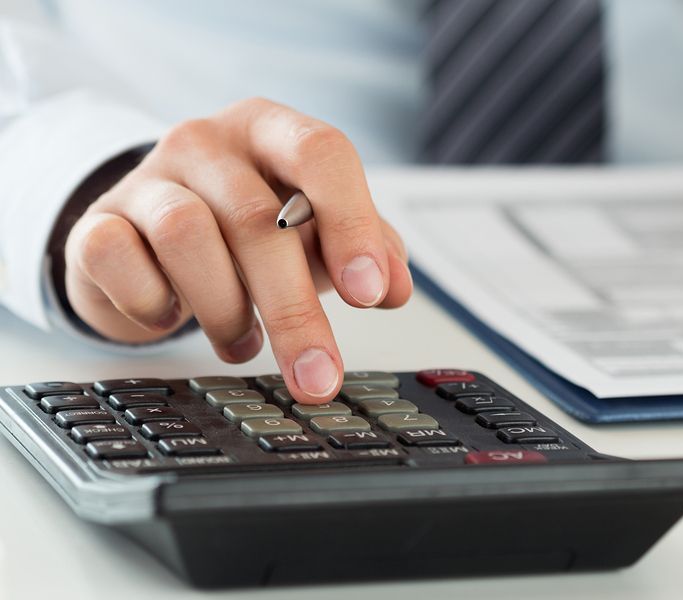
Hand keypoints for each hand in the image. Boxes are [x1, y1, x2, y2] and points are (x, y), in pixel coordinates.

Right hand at [64, 98, 412, 402]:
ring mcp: (146, 178)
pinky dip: (154, 305)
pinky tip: (172, 316)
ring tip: (241, 341)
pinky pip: (120, 261)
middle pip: (256, 219)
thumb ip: (366, 249)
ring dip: (225, 311)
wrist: (151, 234)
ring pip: (187, 237)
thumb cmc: (247, 229)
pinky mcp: (96, 223)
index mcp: (272, 130)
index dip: (350, 224)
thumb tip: (396, 289)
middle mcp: (208, 143)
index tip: (368, 294)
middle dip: (294, 312)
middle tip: (317, 377)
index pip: (322, 153)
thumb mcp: (315, 229)